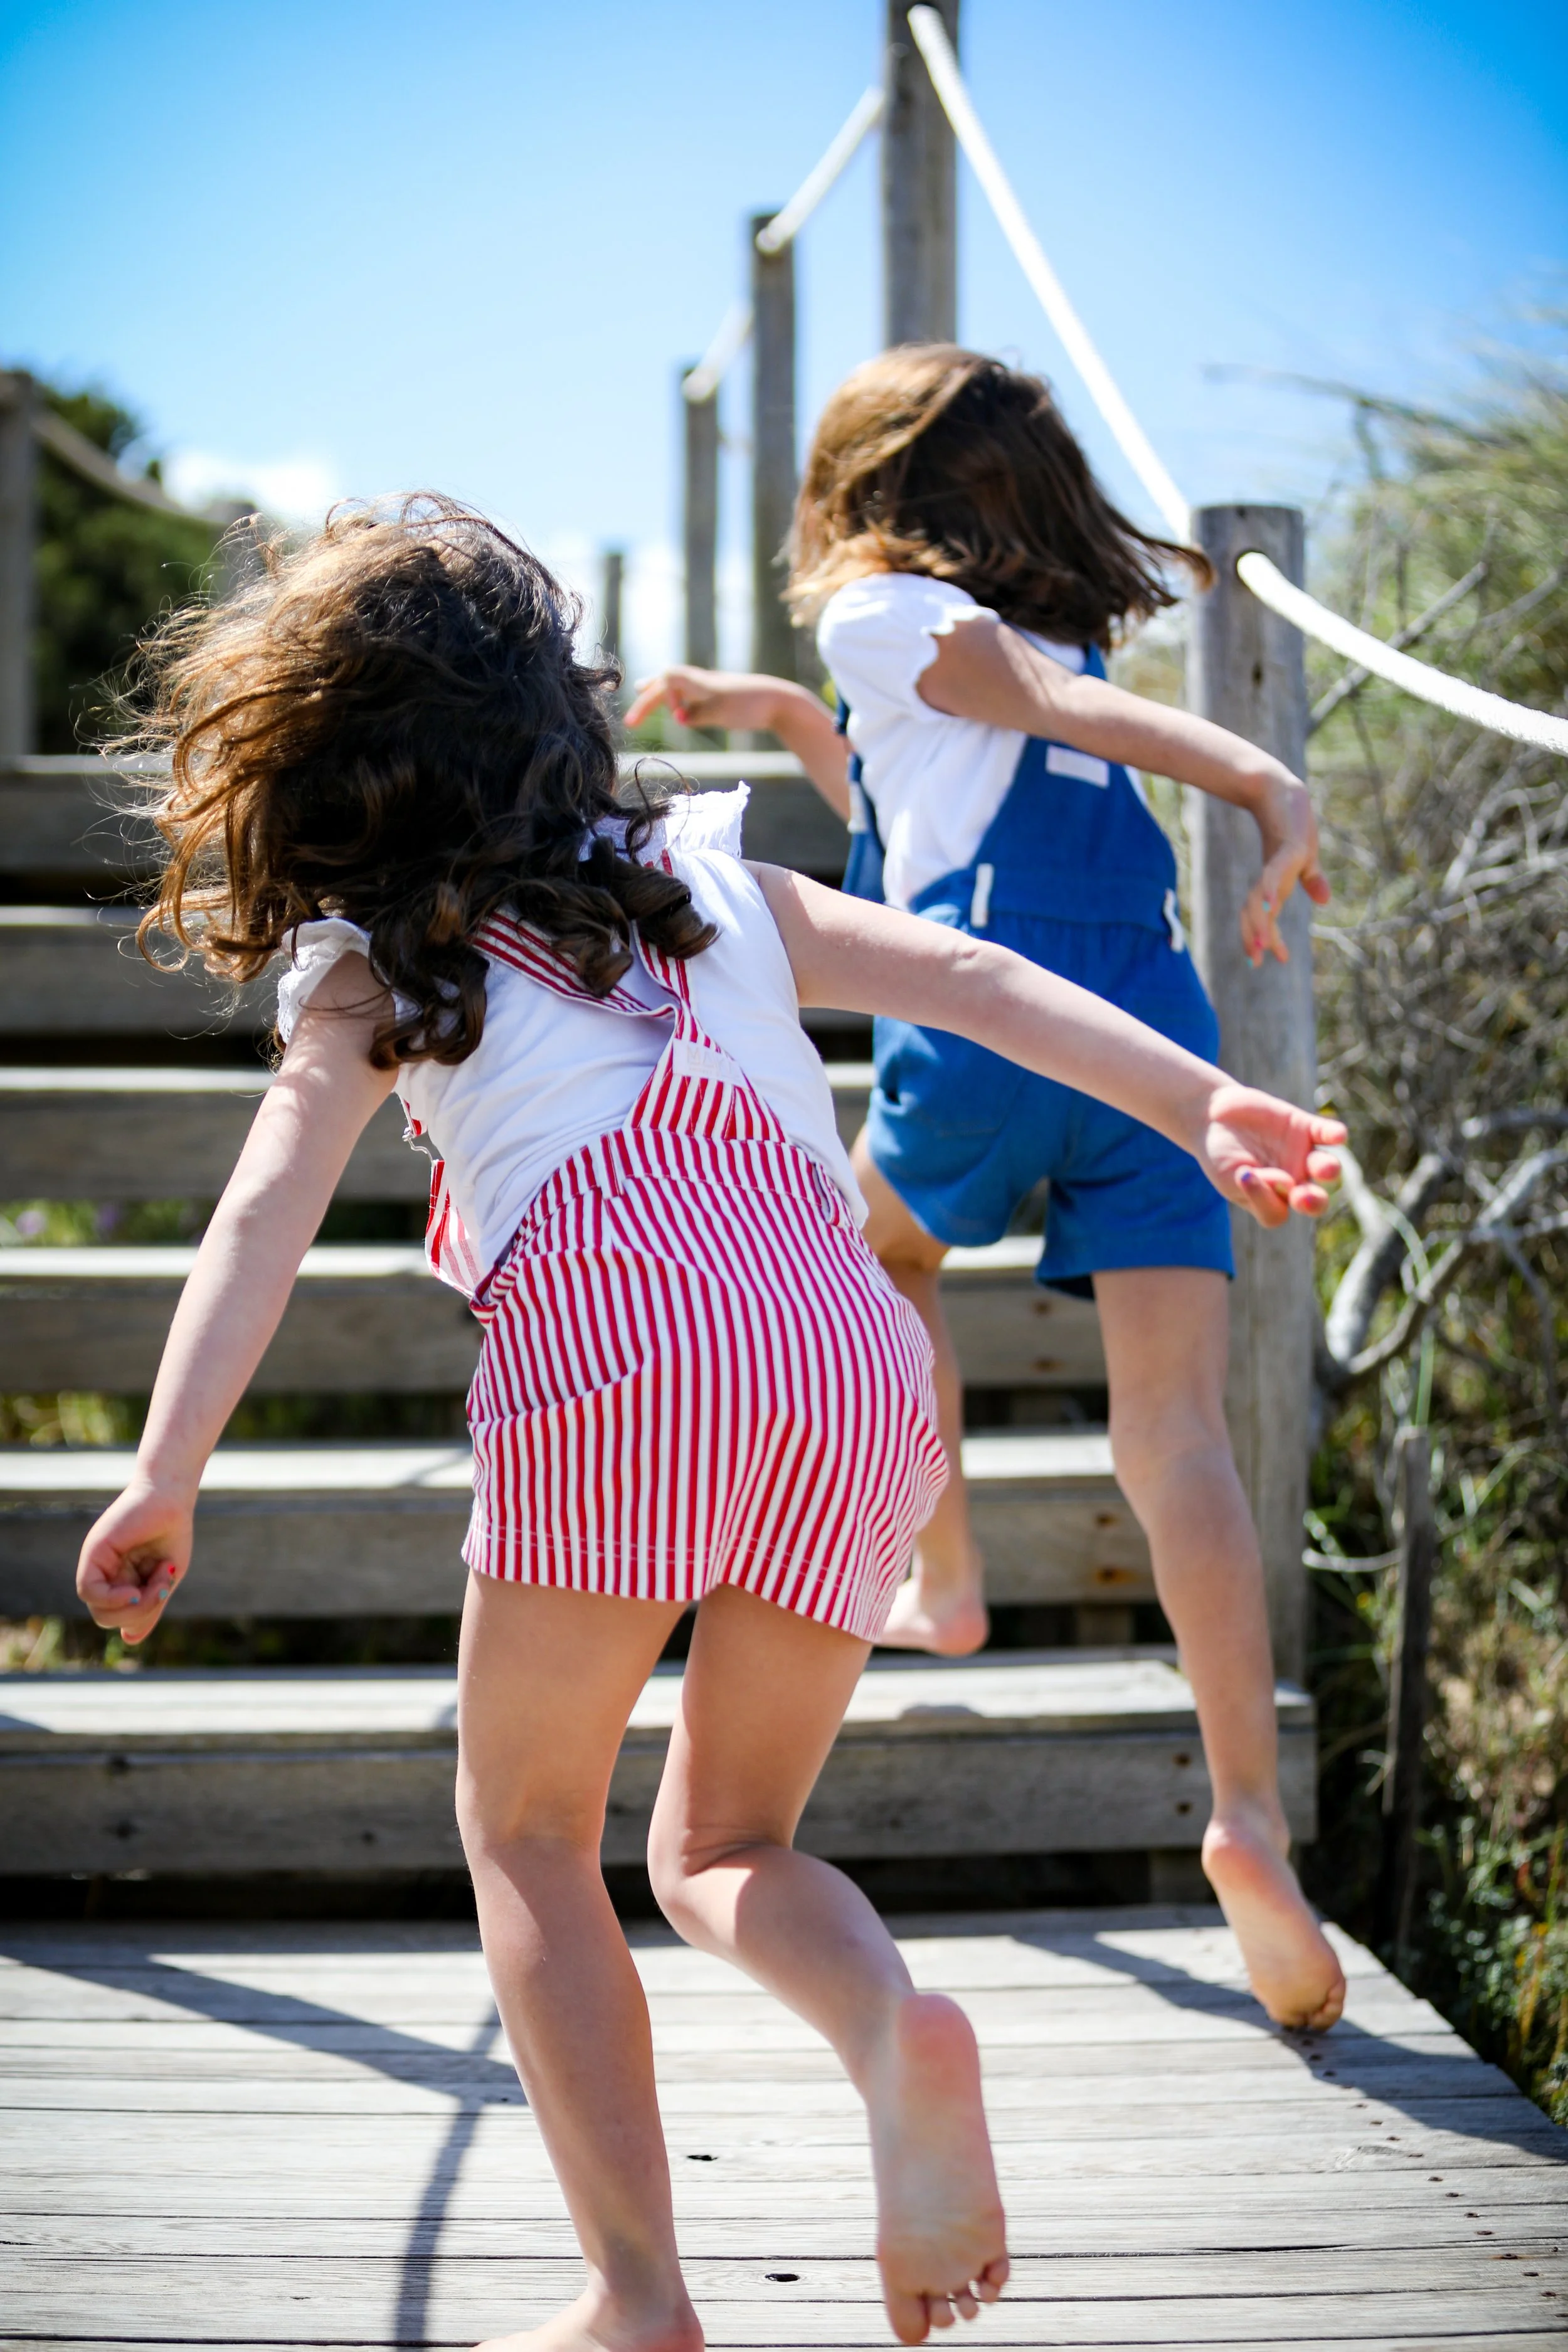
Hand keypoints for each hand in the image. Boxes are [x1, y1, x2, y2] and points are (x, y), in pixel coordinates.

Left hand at [76, 1478, 194, 1645]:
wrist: (172, 1497)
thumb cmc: (172, 1532)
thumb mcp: (164, 1580)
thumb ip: (147, 1608)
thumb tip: (128, 1638)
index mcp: (121, 1579)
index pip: (116, 1614)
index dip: (137, 1617)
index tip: (161, 1596)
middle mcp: (105, 1572)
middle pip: (105, 1616)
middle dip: (136, 1615)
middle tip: (160, 1593)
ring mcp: (97, 1563)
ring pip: (98, 1609)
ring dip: (131, 1608)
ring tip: (155, 1587)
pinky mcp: (93, 1552)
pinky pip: (89, 1591)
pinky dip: (112, 1599)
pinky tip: (133, 1592)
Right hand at [624, 664, 786, 734]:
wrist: (780, 701)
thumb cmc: (751, 705)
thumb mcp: (721, 711)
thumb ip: (698, 713)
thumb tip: (681, 717)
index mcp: (699, 681)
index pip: (666, 679)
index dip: (661, 696)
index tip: (677, 717)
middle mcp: (700, 681)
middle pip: (666, 683)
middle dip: (647, 700)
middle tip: (630, 722)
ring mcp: (708, 688)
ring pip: (677, 685)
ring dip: (658, 691)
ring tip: (641, 691)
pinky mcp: (718, 696)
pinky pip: (689, 693)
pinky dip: (676, 697)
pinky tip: (676, 707)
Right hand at [1196, 1085, 1346, 1226]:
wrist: (1214, 1116)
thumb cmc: (1219, 1154)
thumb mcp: (1228, 1175)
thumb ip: (1254, 1186)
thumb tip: (1287, 1183)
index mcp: (1272, 1201)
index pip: (1277, 1212)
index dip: (1264, 1200)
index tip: (1244, 1175)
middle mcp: (1293, 1182)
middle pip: (1313, 1200)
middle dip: (1313, 1202)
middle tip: (1303, 1197)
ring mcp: (1301, 1155)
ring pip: (1325, 1168)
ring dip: (1328, 1170)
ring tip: (1325, 1169)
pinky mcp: (1305, 1127)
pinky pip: (1328, 1133)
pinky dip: (1335, 1134)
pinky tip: (1336, 1136)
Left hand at [1240, 772, 1330, 966]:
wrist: (1278, 786)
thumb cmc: (1291, 820)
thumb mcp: (1304, 855)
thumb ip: (1311, 879)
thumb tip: (1324, 901)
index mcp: (1274, 881)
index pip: (1266, 915)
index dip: (1267, 937)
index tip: (1274, 959)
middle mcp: (1271, 875)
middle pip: (1257, 911)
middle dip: (1256, 936)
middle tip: (1256, 961)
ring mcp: (1277, 861)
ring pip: (1261, 897)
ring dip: (1260, 922)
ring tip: (1259, 945)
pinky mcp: (1287, 846)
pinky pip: (1276, 873)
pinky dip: (1270, 889)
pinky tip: (1267, 905)